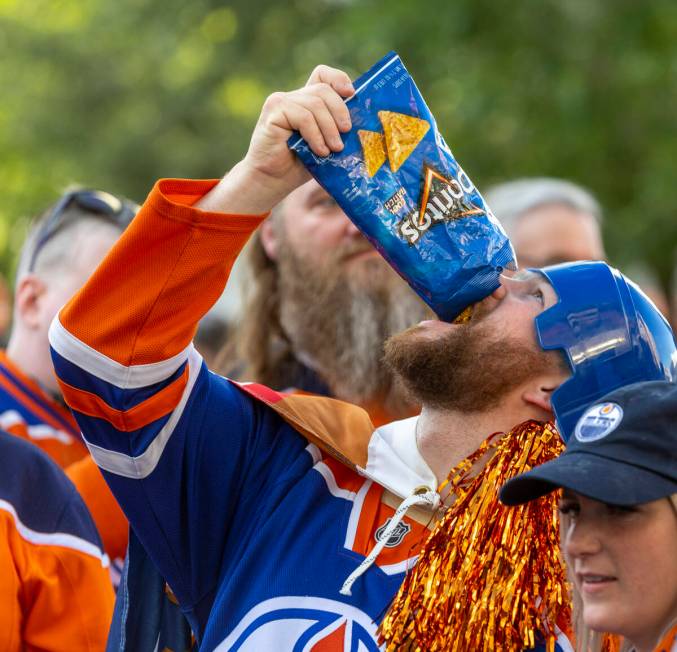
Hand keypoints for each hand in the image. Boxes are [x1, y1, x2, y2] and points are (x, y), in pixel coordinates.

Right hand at [197, 66, 353, 214]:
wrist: (272, 181)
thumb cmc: (299, 166)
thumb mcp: (325, 144)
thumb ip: (336, 130)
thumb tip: (363, 124)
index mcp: (307, 101)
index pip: (323, 75)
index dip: (339, 79)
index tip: (351, 95)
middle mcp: (294, 97)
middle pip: (324, 89)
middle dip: (340, 111)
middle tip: (346, 133)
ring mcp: (281, 102)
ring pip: (316, 104)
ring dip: (329, 128)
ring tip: (334, 149)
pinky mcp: (273, 112)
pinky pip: (304, 117)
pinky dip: (316, 134)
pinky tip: (319, 150)